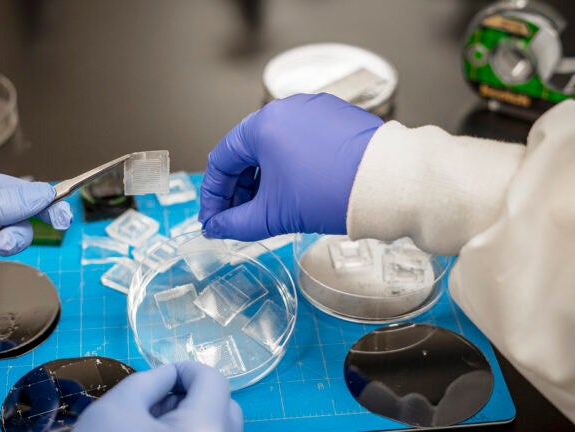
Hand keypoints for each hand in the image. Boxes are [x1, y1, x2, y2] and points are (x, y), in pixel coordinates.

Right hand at [75, 361, 242, 431]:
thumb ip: (149, 381)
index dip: (186, 370)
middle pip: (224, 408)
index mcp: (205, 429)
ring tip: (151, 431)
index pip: (214, 381)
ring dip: (190, 422)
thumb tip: (169, 376)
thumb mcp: (117, 407)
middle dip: (192, 398)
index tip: (161, 377)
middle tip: (155, 406)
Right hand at [199, 93, 382, 239]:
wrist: (390, 184)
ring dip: (264, 179)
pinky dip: (290, 167)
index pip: (222, 160)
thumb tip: (217, 227)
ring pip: (274, 147)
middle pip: (247, 152)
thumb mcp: (274, 214)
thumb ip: (236, 223)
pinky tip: (296, 191)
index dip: (213, 195)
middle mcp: (286, 108)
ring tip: (269, 208)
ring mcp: (313, 110)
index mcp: (263, 124)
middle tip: (239, 217)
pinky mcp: (336, 118)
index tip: (214, 218)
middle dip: (240, 189)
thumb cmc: (334, 191)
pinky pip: (300, 142)